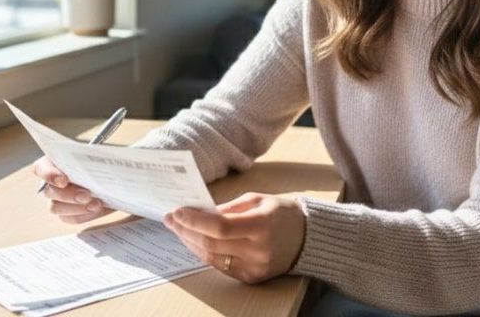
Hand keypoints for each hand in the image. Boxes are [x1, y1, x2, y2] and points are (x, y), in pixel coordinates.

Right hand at [32, 156, 113, 223]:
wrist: (111, 179)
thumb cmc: (102, 164)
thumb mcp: (99, 158)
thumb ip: (93, 160)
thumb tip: (97, 165)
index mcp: (54, 163)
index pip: (40, 168)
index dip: (49, 174)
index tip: (63, 180)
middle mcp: (52, 182)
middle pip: (49, 192)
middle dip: (68, 195)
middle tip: (87, 195)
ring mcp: (57, 200)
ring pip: (55, 208)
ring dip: (76, 208)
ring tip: (97, 203)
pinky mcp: (67, 214)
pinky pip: (70, 218)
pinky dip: (85, 215)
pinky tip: (97, 208)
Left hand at [163, 192, 305, 283]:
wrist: (308, 238)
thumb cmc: (281, 213)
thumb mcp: (256, 200)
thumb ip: (226, 208)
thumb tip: (197, 213)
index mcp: (261, 226)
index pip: (219, 227)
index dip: (194, 220)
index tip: (176, 211)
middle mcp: (258, 251)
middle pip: (210, 245)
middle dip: (185, 231)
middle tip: (171, 219)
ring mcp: (254, 268)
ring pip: (211, 258)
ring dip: (190, 243)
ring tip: (179, 229)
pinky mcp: (252, 278)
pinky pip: (220, 266)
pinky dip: (205, 253)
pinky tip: (196, 241)